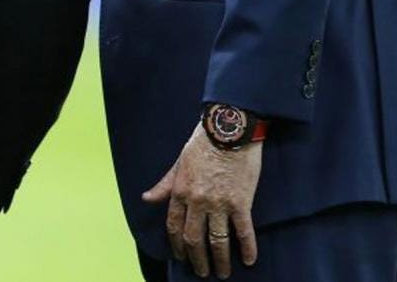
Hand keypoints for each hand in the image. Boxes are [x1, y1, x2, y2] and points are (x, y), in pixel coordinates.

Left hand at [142, 122, 261, 278]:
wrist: (228, 128)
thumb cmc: (202, 143)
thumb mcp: (178, 163)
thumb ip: (164, 184)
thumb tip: (146, 199)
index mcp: (180, 191)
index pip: (174, 226)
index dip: (177, 245)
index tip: (182, 257)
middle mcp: (197, 200)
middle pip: (194, 239)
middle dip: (197, 259)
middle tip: (202, 272)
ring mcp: (219, 203)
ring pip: (217, 240)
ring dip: (220, 260)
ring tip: (223, 272)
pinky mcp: (240, 202)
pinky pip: (244, 231)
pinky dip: (247, 248)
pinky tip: (249, 260)